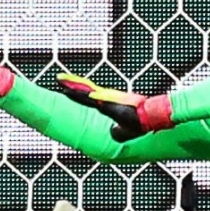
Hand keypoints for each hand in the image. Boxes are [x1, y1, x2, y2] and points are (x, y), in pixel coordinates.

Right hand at [54, 75, 172, 142]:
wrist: (151, 113)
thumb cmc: (139, 123)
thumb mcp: (129, 130)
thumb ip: (119, 132)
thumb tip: (113, 132)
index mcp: (107, 104)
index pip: (87, 97)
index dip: (74, 93)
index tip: (63, 88)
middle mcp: (106, 98)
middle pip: (85, 89)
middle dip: (71, 84)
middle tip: (58, 78)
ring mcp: (109, 98)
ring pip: (89, 89)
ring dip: (77, 86)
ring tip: (64, 82)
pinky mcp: (112, 100)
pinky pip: (95, 93)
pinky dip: (85, 90)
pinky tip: (81, 92)